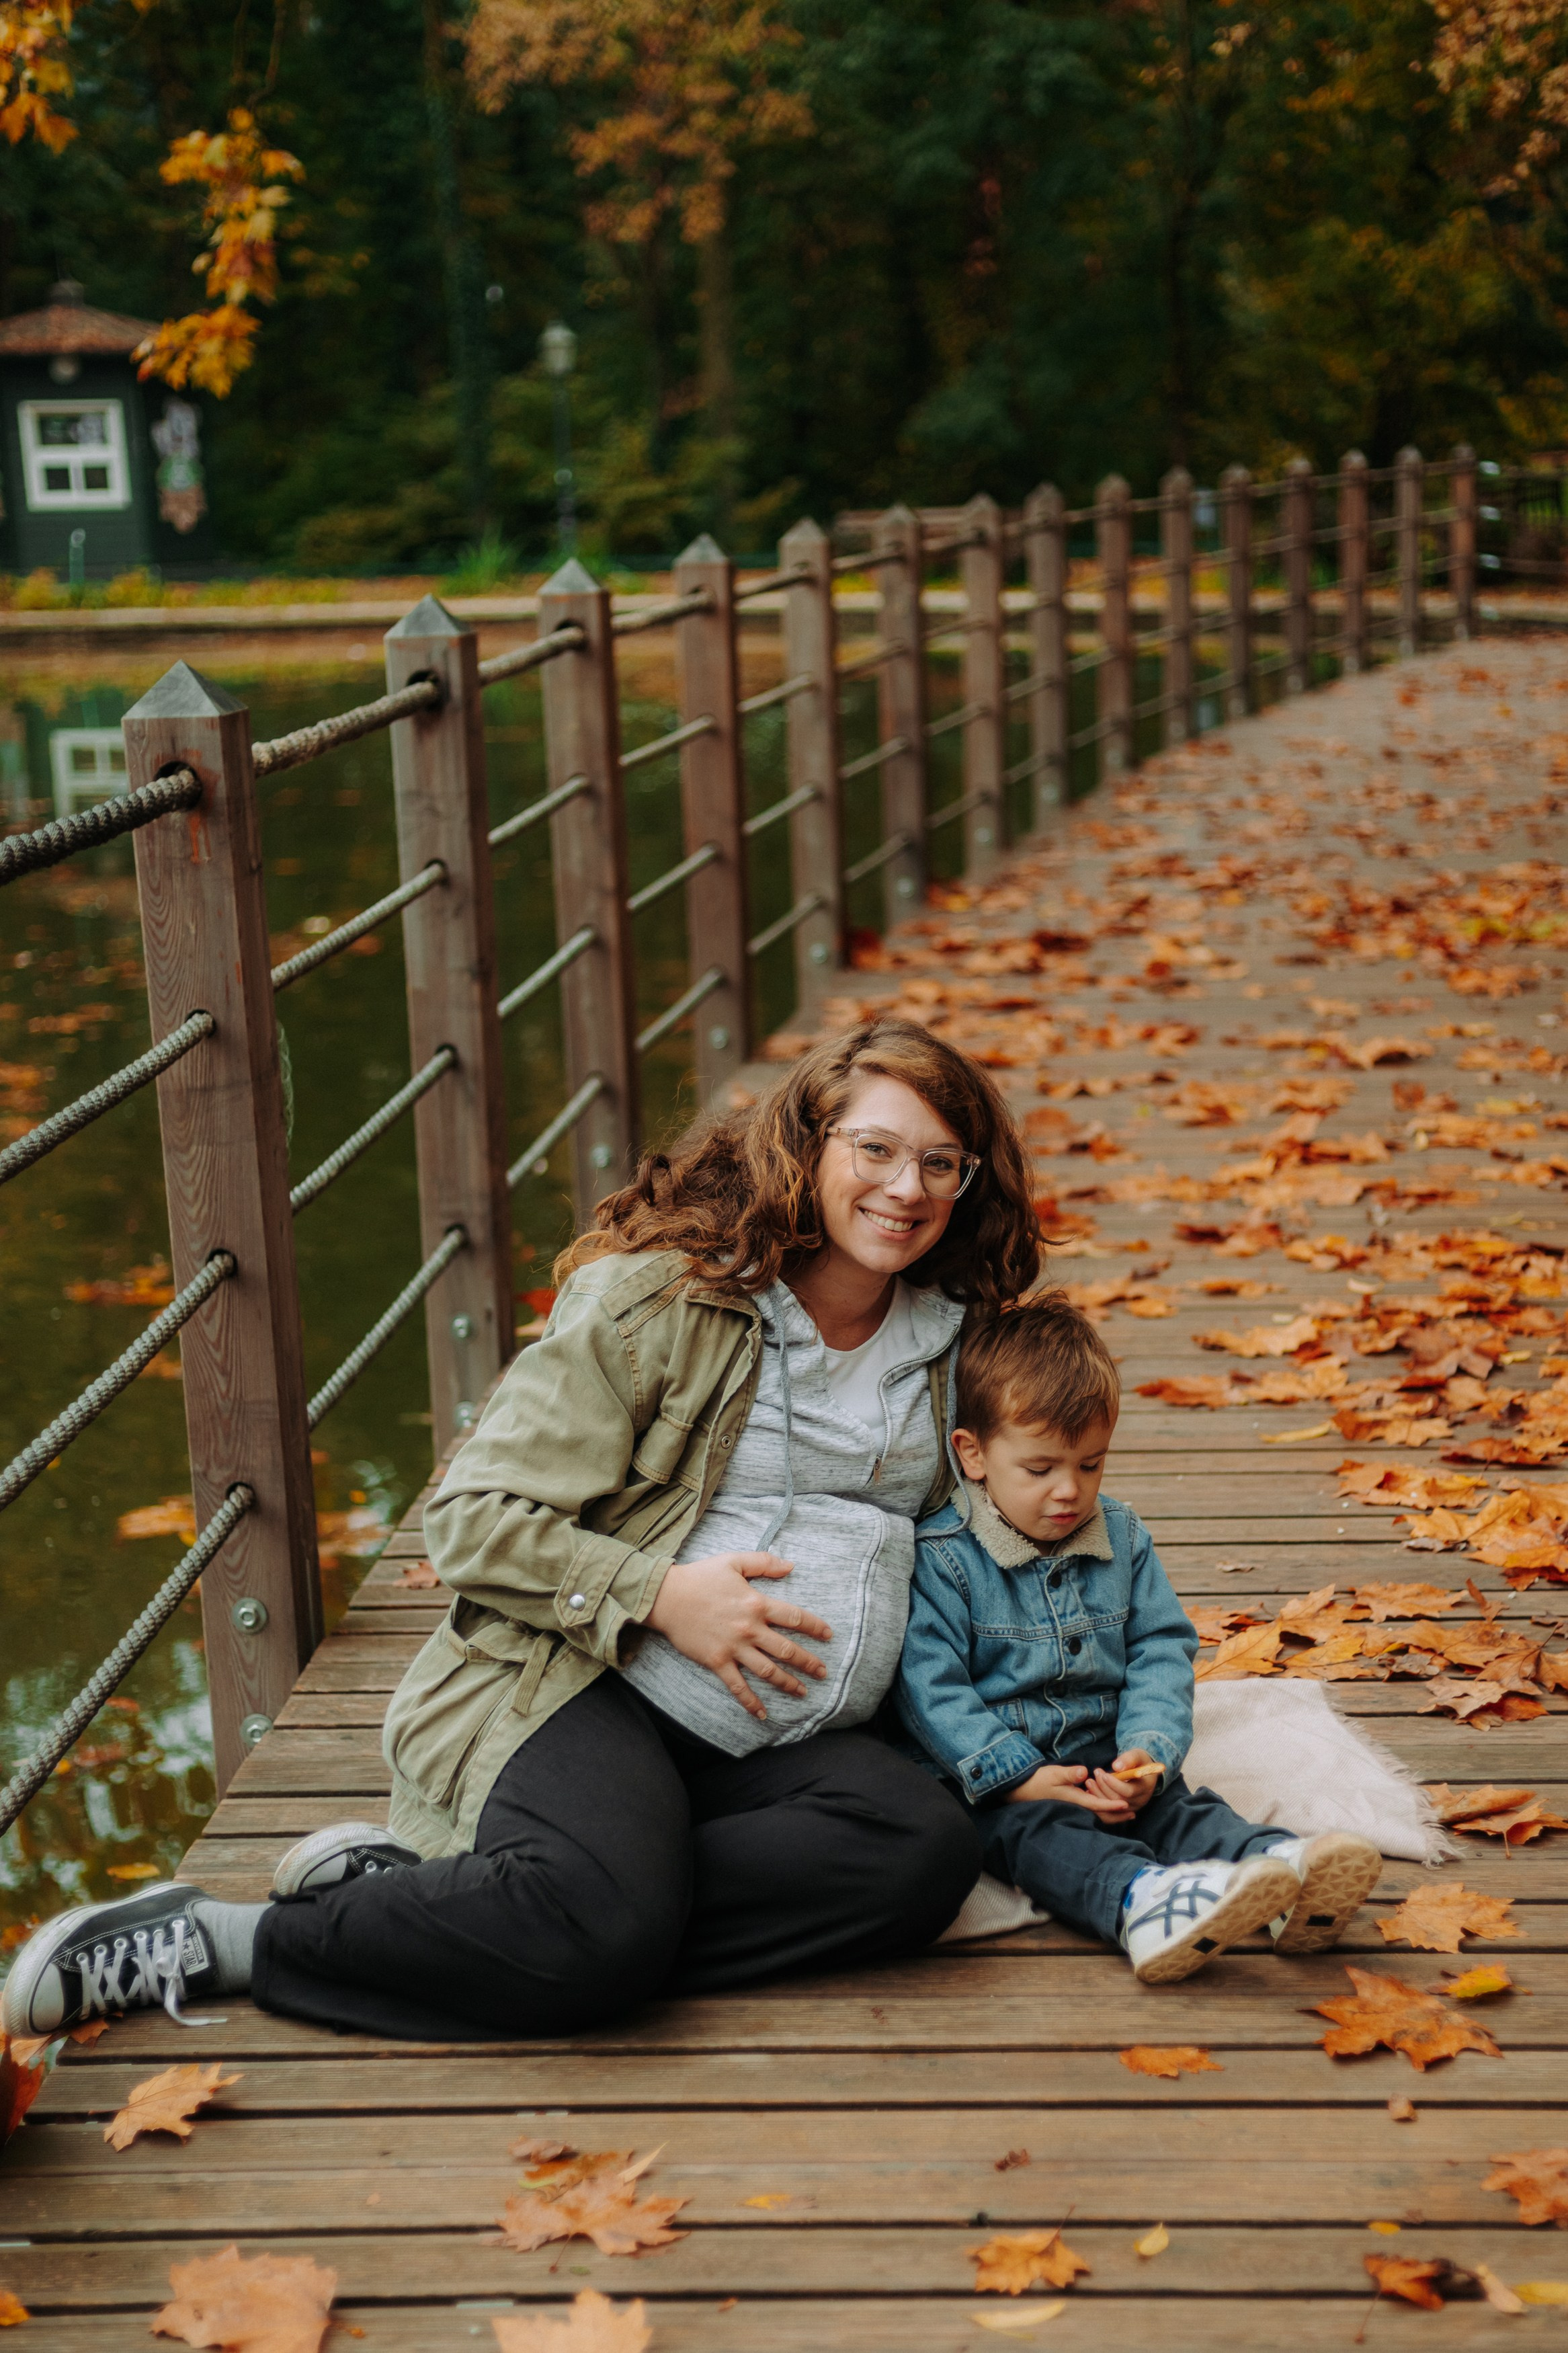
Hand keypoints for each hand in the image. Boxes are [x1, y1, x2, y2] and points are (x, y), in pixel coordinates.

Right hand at [645, 1553, 831, 1720]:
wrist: (666, 1597)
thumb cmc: (700, 1577)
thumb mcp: (734, 1561)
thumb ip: (764, 1562)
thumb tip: (791, 1566)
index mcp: (756, 1603)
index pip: (794, 1617)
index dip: (814, 1626)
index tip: (828, 1635)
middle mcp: (749, 1628)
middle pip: (786, 1649)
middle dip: (808, 1662)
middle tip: (823, 1672)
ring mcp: (733, 1647)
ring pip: (768, 1670)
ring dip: (788, 1683)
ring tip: (803, 1692)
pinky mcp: (717, 1661)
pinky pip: (737, 1686)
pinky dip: (751, 1702)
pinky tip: (762, 1714)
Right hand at [1005, 1763, 1134, 1819]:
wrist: (1023, 1790)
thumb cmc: (1039, 1781)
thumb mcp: (1054, 1774)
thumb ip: (1069, 1774)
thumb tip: (1084, 1772)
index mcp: (1074, 1799)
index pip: (1097, 1804)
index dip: (1112, 1805)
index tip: (1126, 1805)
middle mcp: (1076, 1806)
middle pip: (1100, 1815)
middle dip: (1117, 1815)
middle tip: (1133, 1814)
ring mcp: (1074, 1807)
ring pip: (1096, 1814)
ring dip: (1111, 1813)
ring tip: (1125, 1811)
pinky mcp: (1071, 1804)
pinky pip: (1090, 1810)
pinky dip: (1102, 1809)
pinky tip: (1106, 1805)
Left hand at [1089, 1749, 1162, 1815]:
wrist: (1142, 1773)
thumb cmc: (1140, 1762)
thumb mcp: (1138, 1755)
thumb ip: (1129, 1759)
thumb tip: (1116, 1767)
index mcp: (1145, 1788)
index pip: (1129, 1792)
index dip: (1115, 1784)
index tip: (1104, 1775)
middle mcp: (1139, 1801)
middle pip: (1118, 1800)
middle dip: (1104, 1787)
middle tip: (1096, 1773)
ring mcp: (1130, 1808)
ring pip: (1111, 1808)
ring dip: (1098, 1794)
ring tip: (1090, 1781)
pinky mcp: (1122, 1811)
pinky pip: (1108, 1812)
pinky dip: (1098, 1802)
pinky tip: (1090, 1791)